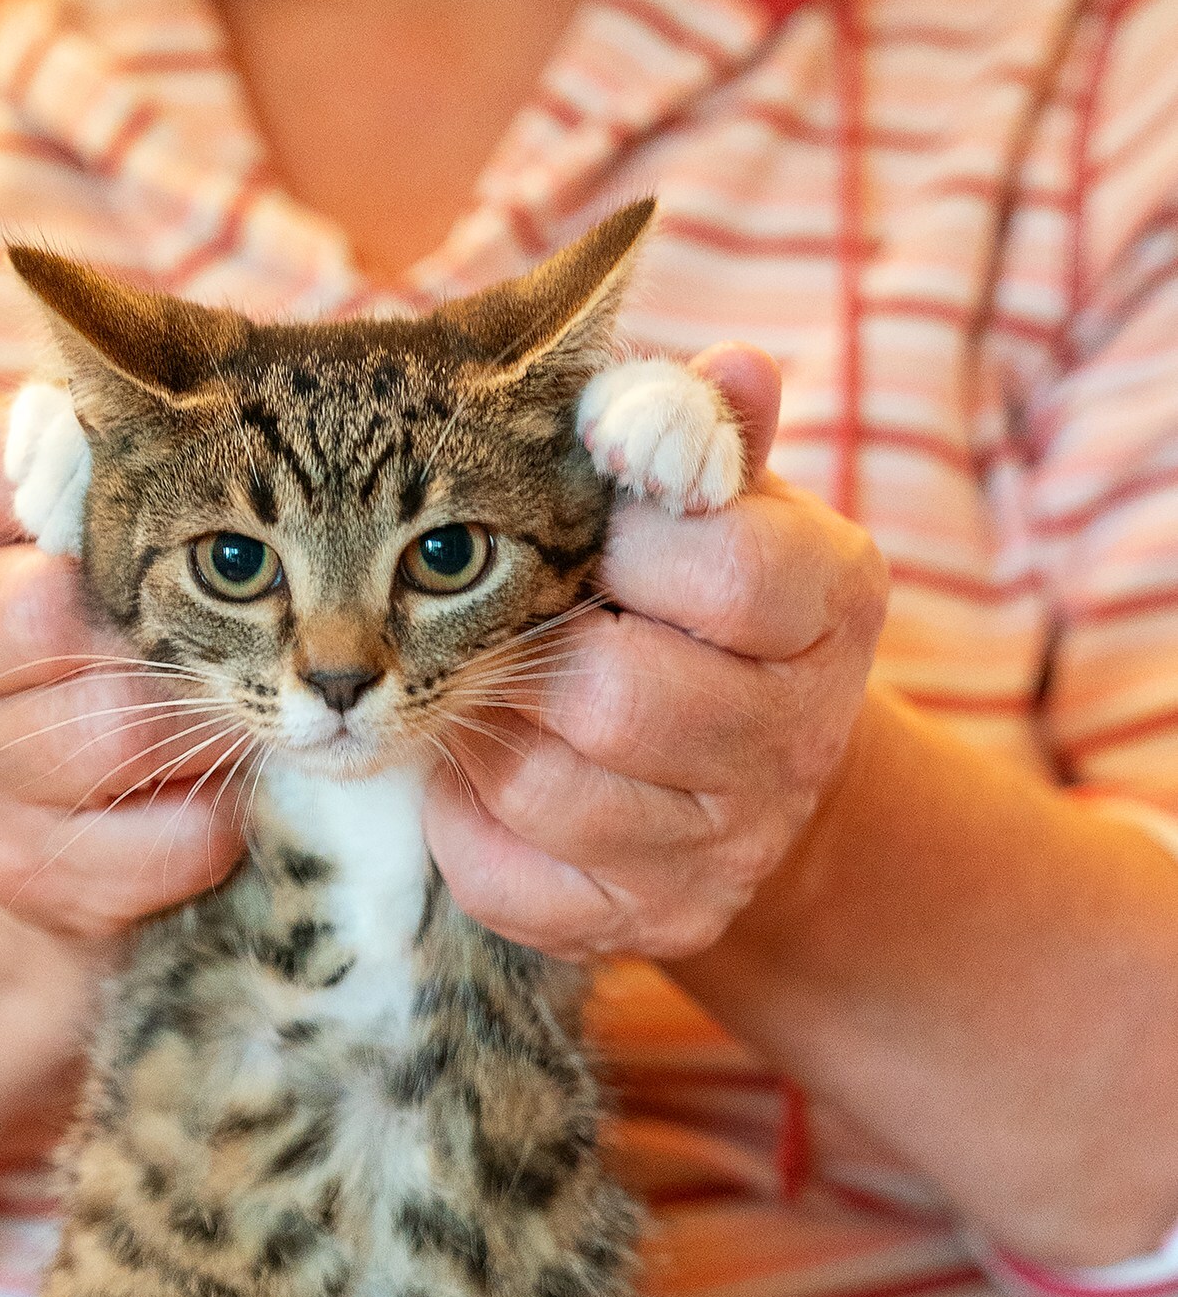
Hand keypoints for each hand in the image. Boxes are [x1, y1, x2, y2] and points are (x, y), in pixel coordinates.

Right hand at [0, 395, 246, 945]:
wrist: (54, 844)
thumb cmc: (109, 646)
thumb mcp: (102, 530)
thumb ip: (132, 439)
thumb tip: (130, 315)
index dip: (65, 468)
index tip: (129, 493)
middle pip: (45, 612)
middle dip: (154, 630)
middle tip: (206, 640)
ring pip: (111, 729)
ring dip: (199, 728)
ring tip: (220, 721)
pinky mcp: (18, 869)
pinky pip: (161, 840)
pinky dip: (215, 823)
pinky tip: (208, 800)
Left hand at [421, 346, 889, 962]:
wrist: (755, 778)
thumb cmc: (710, 605)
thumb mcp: (728, 504)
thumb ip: (707, 440)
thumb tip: (725, 374)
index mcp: (835, 602)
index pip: (722, 567)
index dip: (620, 541)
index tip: (583, 531)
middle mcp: (798, 738)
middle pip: (615, 697)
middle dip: (531, 650)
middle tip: (503, 621)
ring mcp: (726, 850)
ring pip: (542, 788)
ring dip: (484, 729)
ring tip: (490, 689)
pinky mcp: (648, 923)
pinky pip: (504, 877)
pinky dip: (462, 819)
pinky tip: (482, 775)